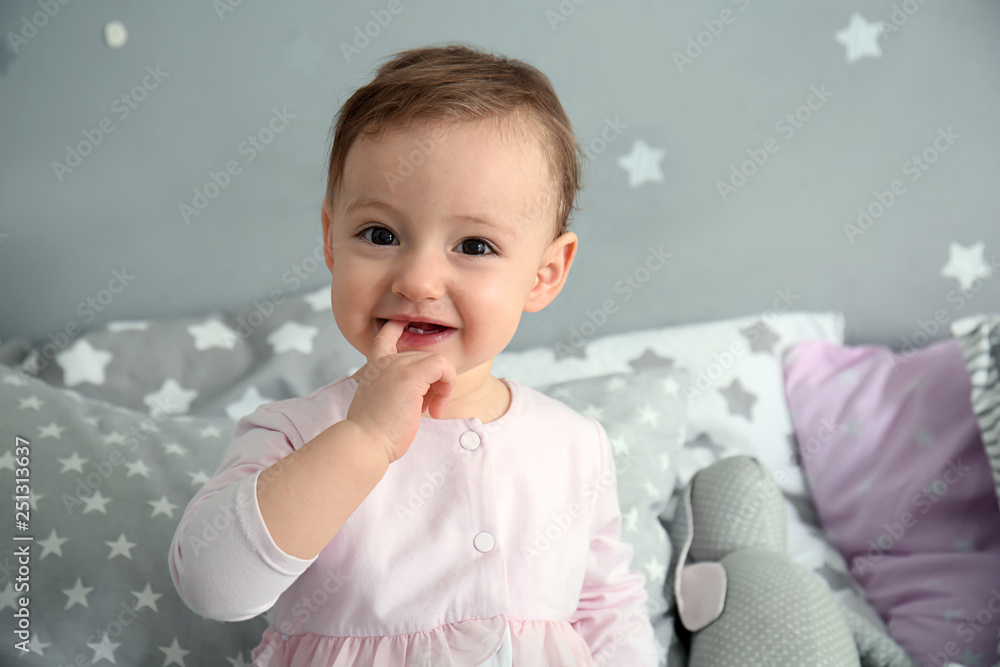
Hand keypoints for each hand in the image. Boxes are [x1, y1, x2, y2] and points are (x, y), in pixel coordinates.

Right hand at [346, 319, 456, 463]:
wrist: (364, 443)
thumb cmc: (374, 433)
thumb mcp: (380, 404)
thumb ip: (394, 390)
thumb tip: (418, 394)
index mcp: (375, 367)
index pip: (386, 335)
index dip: (399, 329)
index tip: (407, 332)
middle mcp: (385, 361)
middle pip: (424, 356)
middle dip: (432, 382)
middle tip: (426, 408)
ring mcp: (397, 365)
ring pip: (437, 361)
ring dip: (442, 388)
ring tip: (431, 411)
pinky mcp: (412, 374)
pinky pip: (443, 366)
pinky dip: (448, 386)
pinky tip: (436, 410)